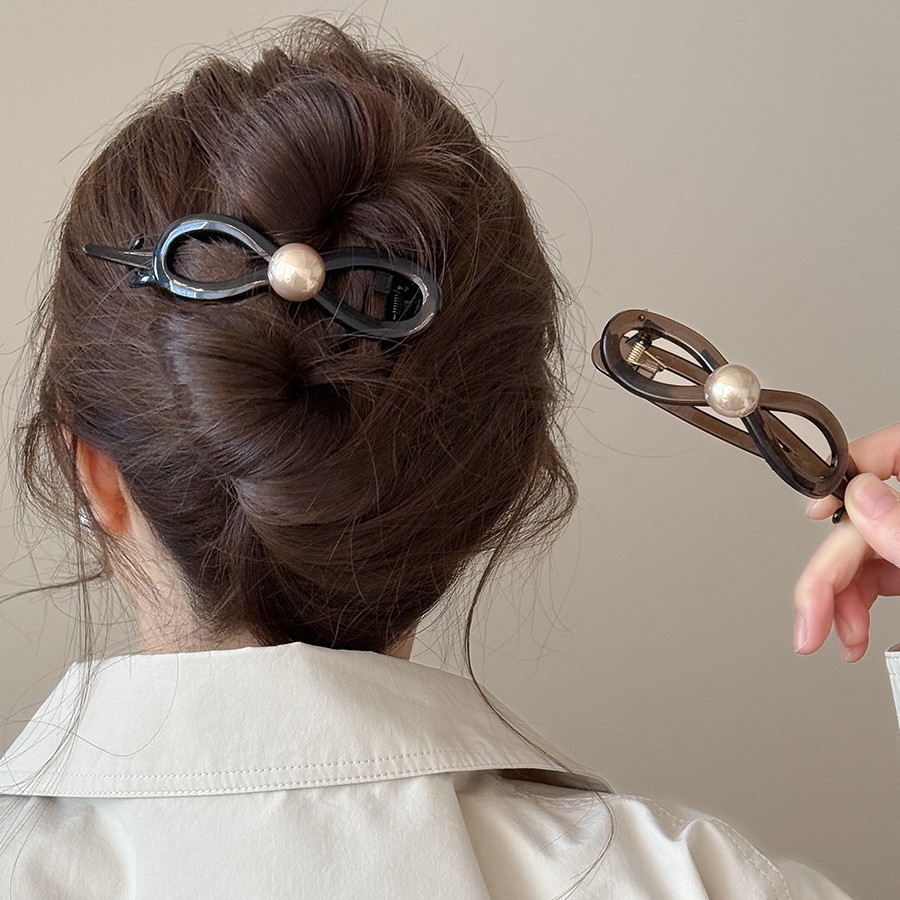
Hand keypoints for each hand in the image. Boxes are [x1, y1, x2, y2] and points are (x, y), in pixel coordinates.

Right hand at [795, 423, 899, 661]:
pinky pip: (881, 575)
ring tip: (836, 637)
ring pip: (864, 553)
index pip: (887, 452)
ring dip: (839, 598)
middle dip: (829, 575)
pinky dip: (858, 605)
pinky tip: (852, 631)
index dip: (842, 476)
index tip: (814, 514)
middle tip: (810, 622)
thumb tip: (859, 500)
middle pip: (861, 520)